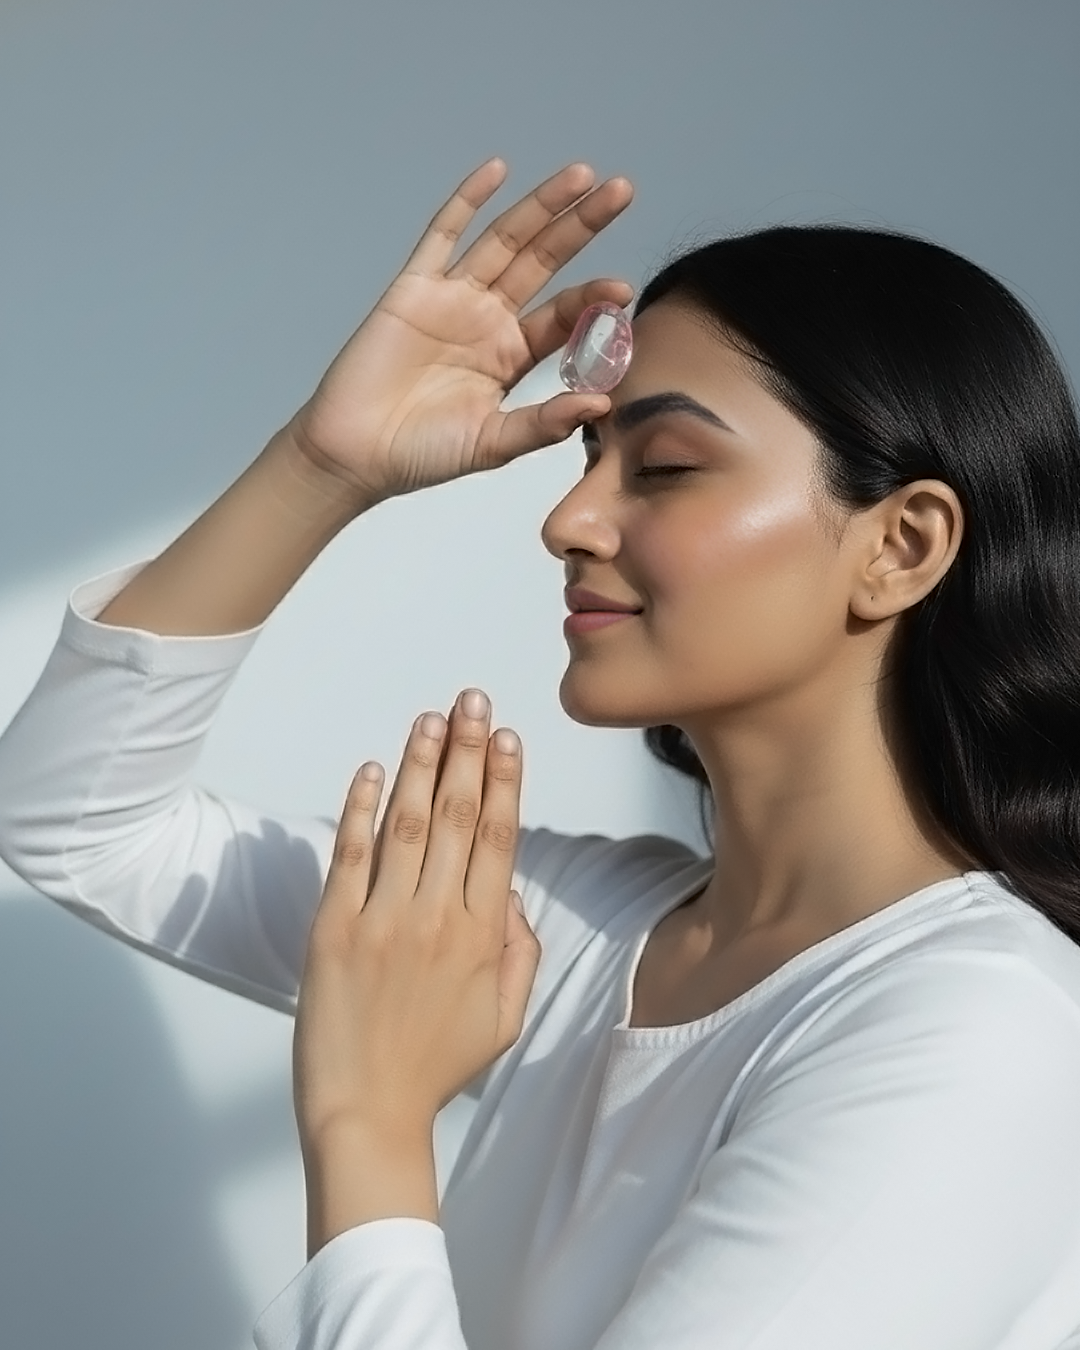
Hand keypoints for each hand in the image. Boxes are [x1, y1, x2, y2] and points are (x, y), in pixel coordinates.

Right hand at [284, 158, 633, 505]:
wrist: (357, 453)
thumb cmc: (423, 454)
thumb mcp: (492, 444)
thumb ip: (543, 424)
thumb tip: (601, 405)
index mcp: (513, 355)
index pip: (562, 315)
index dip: (592, 298)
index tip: (622, 289)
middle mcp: (489, 319)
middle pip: (544, 261)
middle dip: (582, 226)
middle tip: (622, 191)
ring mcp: (452, 298)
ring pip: (504, 239)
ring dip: (541, 206)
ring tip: (581, 175)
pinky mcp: (413, 287)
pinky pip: (441, 235)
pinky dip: (467, 202)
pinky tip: (497, 170)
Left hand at [293, 688, 540, 1157]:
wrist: (367, 1114)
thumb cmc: (436, 1068)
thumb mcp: (505, 1019)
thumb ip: (521, 952)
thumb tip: (513, 895)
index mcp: (484, 936)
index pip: (498, 838)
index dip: (504, 782)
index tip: (508, 738)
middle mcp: (438, 917)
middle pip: (457, 815)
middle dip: (468, 750)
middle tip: (473, 700)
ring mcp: (383, 919)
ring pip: (408, 823)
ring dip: (420, 764)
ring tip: (432, 719)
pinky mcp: (333, 928)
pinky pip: (352, 854)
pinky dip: (362, 807)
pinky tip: (374, 769)